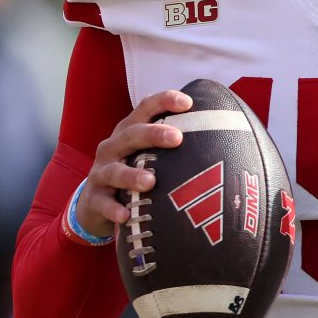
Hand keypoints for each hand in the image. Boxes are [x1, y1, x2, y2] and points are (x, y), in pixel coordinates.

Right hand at [75, 89, 191, 236]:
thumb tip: (223, 140)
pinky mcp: (94, 199)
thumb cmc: (133, 173)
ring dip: (131, 175)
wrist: (94, 205)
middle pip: (131, 135)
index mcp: (129, 132)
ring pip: (115, 170)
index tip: (188, 103)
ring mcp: (101, 173)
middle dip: (153, 134)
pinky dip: (113, 209)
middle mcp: (113, 147)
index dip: (164, 101)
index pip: (145, 108)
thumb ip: (174, 147)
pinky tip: (125, 216)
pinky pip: (103, 204)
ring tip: (150, 181)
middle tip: (176, 138)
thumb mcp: (147, 156)